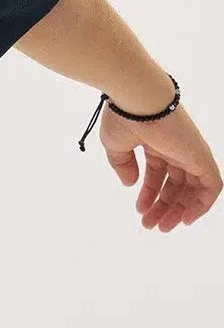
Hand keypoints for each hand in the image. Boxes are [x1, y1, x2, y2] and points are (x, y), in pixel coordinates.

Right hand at [98, 101, 220, 229]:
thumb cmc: (124, 117)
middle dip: (163, 207)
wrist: (138, 100)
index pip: (159, 175)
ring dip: (180, 210)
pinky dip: (203, 204)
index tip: (140, 211)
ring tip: (163, 227)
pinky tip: (186, 219)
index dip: (150, 196)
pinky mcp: (200, 157)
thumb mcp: (116, 147)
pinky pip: (211, 185)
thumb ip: (123, 165)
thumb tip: (131, 183)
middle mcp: (176, 149)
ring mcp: (190, 153)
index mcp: (157, 145)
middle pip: (176, 185)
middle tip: (151, 226)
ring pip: (193, 189)